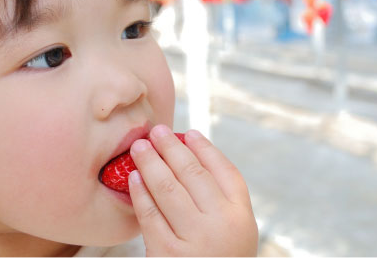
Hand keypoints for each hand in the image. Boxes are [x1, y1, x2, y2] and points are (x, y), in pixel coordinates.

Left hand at [128, 125, 257, 255]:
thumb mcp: (235, 232)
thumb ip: (221, 201)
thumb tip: (193, 155)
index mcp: (242, 216)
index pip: (225, 171)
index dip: (205, 149)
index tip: (189, 133)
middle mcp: (222, 224)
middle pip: (194, 175)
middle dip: (173, 148)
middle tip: (157, 131)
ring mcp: (196, 240)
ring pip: (169, 189)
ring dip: (152, 163)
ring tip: (140, 146)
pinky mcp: (169, 254)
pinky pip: (151, 216)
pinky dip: (141, 194)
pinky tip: (134, 178)